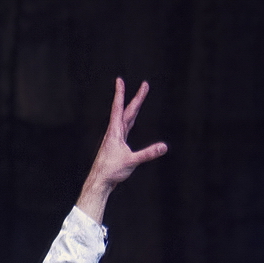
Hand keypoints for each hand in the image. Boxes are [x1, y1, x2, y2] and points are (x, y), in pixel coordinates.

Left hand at [76, 79, 166, 222]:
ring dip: (133, 108)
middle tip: (145, 85)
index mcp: (115, 132)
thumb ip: (148, 153)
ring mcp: (115, 139)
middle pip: (127, 111)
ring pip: (126, 119)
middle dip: (136, 98)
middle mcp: (114, 133)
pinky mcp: (117, 146)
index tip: (119, 80)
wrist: (99, 182)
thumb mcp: (131, 161)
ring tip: (139, 98)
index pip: (118, 108)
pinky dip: (130, 121)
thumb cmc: (111, 172)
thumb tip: (164, 147)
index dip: (120, 93)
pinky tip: (131, 121)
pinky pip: (125, 128)